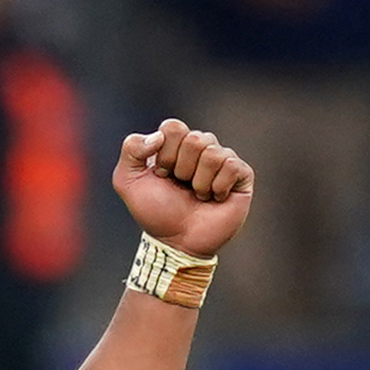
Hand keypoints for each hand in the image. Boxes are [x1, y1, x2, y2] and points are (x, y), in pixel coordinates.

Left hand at [117, 120, 253, 255]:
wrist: (177, 242)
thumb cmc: (156, 212)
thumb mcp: (127, 180)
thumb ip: (131, 149)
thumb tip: (158, 136)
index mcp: (177, 144)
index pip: (173, 127)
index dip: (165, 153)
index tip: (162, 175)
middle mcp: (202, 148)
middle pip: (195, 138)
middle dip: (182, 168)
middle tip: (182, 187)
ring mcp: (223, 160)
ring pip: (212, 153)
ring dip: (199, 182)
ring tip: (198, 196)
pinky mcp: (242, 176)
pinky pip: (231, 166)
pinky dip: (218, 187)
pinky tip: (215, 198)